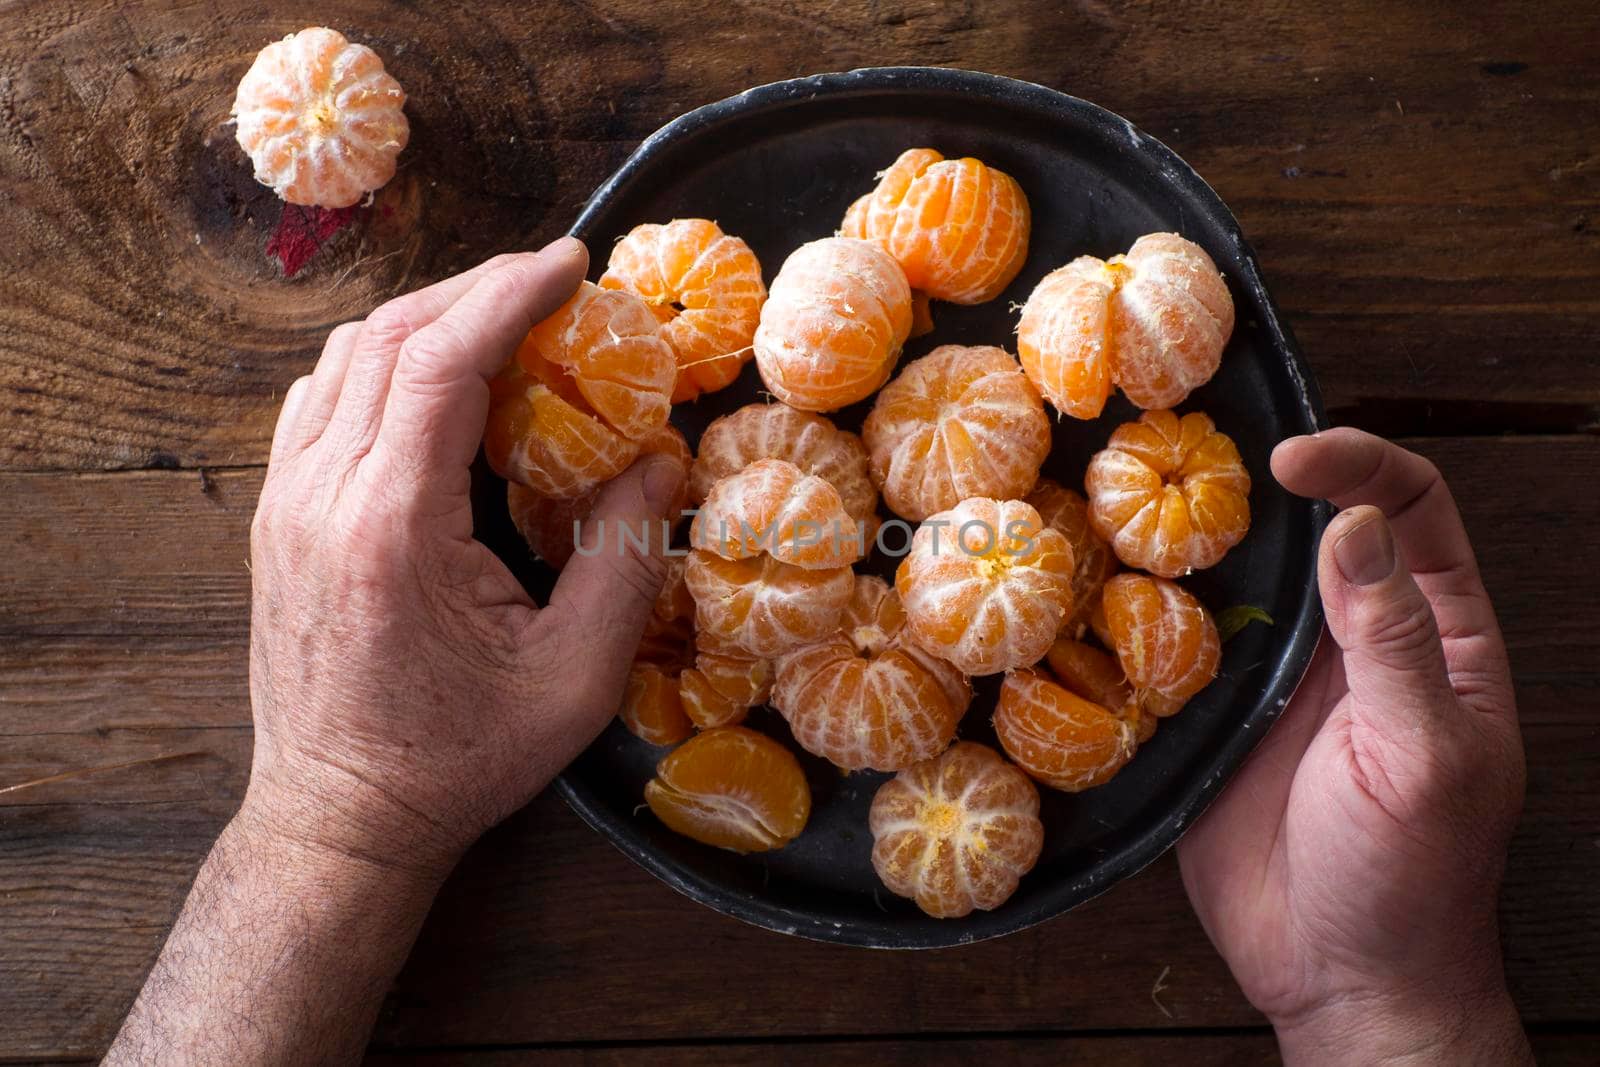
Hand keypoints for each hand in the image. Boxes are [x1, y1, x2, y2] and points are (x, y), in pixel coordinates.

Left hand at [247, 239, 685, 873]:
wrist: (340, 817)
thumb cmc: (459, 758)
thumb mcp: (574, 678)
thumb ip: (624, 560)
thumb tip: (662, 460)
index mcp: (391, 525)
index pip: (441, 360)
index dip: (509, 293)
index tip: (571, 260)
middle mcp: (321, 496)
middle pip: (388, 338)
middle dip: (475, 289)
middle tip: (550, 280)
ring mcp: (285, 503)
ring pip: (345, 358)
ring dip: (426, 319)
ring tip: (502, 319)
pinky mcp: (276, 517)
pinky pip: (320, 399)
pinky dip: (381, 362)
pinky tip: (432, 379)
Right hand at [1177, 429, 1530, 1063]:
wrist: (1338, 975)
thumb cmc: (1414, 876)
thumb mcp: (1422, 753)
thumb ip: (1392, 640)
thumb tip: (1353, 526)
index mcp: (1432, 632)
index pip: (1408, 508)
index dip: (1358, 465)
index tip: (1294, 460)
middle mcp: (1352, 637)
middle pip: (1313, 526)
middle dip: (1259, 488)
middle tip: (1189, 461)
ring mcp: (1278, 676)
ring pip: (1238, 579)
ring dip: (1196, 544)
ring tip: (1138, 510)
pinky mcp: (1213, 715)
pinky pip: (1179, 645)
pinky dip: (1145, 614)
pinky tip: (1109, 590)